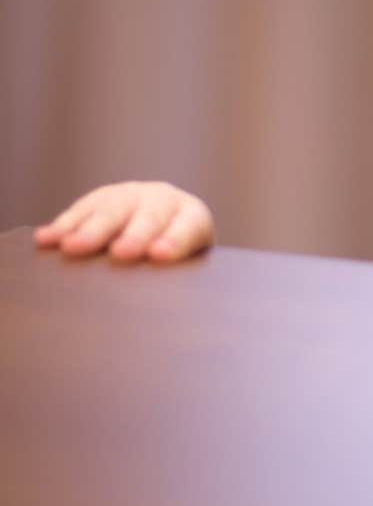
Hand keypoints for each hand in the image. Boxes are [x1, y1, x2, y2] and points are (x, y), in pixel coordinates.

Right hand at [34, 181, 214, 262]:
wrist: (168, 226)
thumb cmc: (182, 259)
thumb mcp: (191, 265)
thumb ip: (182, 277)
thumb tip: (169, 310)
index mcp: (193, 217)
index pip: (188, 228)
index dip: (175, 242)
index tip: (160, 256)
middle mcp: (164, 200)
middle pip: (148, 218)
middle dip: (133, 236)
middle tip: (120, 254)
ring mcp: (132, 195)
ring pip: (111, 211)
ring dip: (90, 230)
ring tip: (70, 248)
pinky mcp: (103, 197)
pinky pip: (82, 210)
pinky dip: (63, 226)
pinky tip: (45, 240)